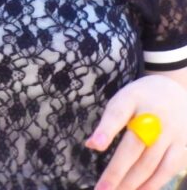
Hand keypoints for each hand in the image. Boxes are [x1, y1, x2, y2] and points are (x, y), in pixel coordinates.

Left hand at [86, 75, 186, 189]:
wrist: (176, 90)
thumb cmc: (140, 99)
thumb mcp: (123, 99)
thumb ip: (109, 121)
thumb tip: (91, 145)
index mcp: (133, 98)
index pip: (118, 114)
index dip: (106, 130)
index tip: (94, 145)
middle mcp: (155, 115)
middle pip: (134, 145)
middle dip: (116, 170)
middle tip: (101, 189)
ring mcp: (173, 131)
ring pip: (151, 162)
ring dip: (132, 182)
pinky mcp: (185, 145)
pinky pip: (168, 169)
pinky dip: (153, 183)